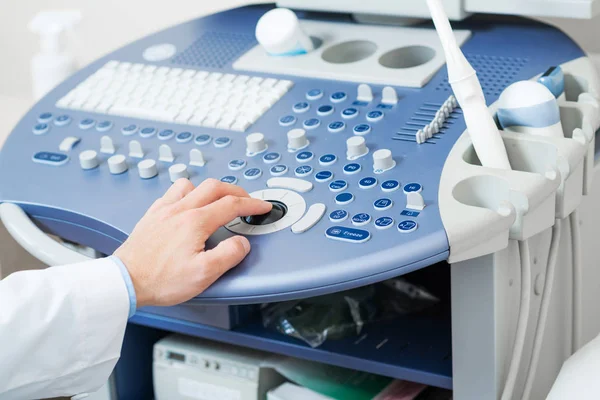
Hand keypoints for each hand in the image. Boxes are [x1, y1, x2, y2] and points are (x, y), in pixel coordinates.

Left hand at [114, 178, 271, 307]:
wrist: (125, 281)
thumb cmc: (160, 279)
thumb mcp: (204, 274)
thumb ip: (229, 255)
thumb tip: (242, 243)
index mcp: (195, 222)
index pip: (232, 204)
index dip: (252, 204)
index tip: (262, 206)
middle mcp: (179, 210)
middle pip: (214, 187)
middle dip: (236, 191)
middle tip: (247, 199)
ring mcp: (163, 211)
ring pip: (191, 185)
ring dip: (209, 189)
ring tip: (217, 199)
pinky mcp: (151, 216)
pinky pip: (172, 193)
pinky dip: (187, 193)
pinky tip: (187, 204)